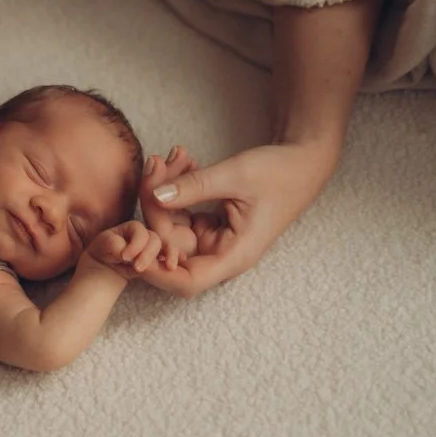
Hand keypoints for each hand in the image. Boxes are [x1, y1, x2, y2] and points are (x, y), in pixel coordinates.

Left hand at [84, 219, 170, 278]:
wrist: (106, 267)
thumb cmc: (103, 251)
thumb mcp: (104, 245)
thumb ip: (114, 245)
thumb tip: (125, 252)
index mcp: (133, 227)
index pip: (140, 232)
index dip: (135, 244)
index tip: (124, 257)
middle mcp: (146, 235)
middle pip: (155, 240)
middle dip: (148, 254)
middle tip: (137, 268)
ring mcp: (153, 248)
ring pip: (166, 248)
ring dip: (167, 256)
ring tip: (166, 268)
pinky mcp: (158, 260)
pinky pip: (170, 258)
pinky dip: (173, 260)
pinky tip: (173, 267)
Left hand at [135, 141, 337, 295]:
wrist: (303, 159)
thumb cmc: (280, 172)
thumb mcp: (236, 175)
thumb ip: (194, 187)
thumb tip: (154, 195)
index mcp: (233, 256)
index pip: (186, 281)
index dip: (154, 271)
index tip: (132, 244)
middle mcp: (220, 252)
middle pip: (170, 245)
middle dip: (154, 205)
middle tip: (155, 165)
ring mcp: (213, 238)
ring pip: (171, 224)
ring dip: (164, 190)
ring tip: (170, 156)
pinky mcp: (210, 222)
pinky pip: (181, 211)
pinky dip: (176, 188)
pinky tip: (182, 161)